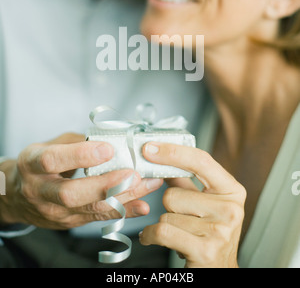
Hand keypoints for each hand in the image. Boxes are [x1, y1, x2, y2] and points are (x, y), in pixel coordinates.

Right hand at [0, 134, 162, 229]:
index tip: (107, 149)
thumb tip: (110, 136)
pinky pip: (98, 218)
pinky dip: (123, 211)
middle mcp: (41, 191)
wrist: (18, 194)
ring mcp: (54, 211)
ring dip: (122, 197)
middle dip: (105, 185)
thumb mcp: (49, 144)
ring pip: (89, 209)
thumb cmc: (38, 164)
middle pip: (71, 194)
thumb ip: (77, 141)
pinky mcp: (69, 222)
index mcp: (33, 164)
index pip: (53, 160)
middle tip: (132, 174)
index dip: (80, 155)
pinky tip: (141, 204)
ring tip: (146, 183)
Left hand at [139, 142, 246, 267]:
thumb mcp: (206, 204)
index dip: (172, 152)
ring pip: (166, 214)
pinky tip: (154, 238)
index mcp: (232, 190)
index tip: (149, 148)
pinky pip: (162, 231)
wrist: (220, 272)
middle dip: (169, 208)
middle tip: (183, 221)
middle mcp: (230, 209)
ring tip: (181, 233)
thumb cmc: (211, 237)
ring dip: (165, 224)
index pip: (200, 161)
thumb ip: (187, 180)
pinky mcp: (205, 250)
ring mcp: (220, 230)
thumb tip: (162, 156)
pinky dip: (151, 235)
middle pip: (173, 193)